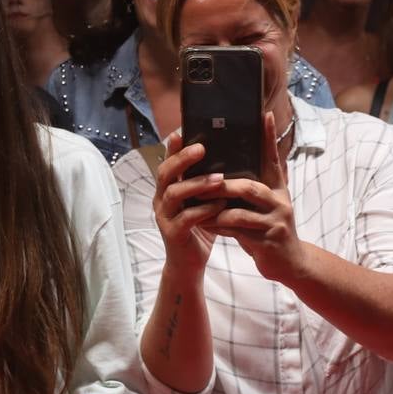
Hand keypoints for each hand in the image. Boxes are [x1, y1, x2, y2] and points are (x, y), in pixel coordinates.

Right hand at [152, 132, 224, 275]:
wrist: (189, 264)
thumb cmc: (199, 227)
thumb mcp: (203, 200)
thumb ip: (208, 181)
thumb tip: (231, 156)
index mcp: (168, 188)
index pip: (168, 161)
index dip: (173, 147)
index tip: (181, 130)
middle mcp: (161, 199)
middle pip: (165, 173)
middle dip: (182, 159)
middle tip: (202, 148)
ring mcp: (164, 217)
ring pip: (174, 193)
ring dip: (197, 184)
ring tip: (219, 179)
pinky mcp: (172, 233)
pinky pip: (186, 218)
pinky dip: (204, 210)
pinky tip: (220, 205)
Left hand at [204, 111, 304, 283]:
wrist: (291, 264)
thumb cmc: (270, 230)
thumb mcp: (266, 206)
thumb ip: (253, 189)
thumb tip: (225, 170)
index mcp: (278, 189)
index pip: (273, 159)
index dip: (269, 137)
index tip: (264, 114)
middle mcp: (280, 202)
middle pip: (248, 187)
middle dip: (221, 185)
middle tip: (198, 181)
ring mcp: (275, 222)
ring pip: (240, 211)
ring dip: (215, 209)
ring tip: (195, 206)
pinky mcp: (267, 241)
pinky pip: (237, 232)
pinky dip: (219, 227)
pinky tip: (205, 225)